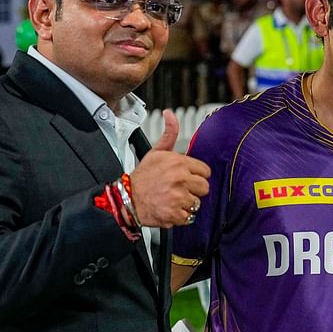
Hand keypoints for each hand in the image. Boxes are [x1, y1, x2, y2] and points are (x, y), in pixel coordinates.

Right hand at [130, 110, 210, 227]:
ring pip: (197, 203)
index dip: (195, 175)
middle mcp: (180, 179)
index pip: (205, 171)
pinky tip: (170, 208)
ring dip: (187, 203)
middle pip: (204, 187)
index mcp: (179, 163)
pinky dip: (180, 216)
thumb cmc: (143, 177)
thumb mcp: (156, 152)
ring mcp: (178, 197)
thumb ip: (169, 133)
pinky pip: (189, 217)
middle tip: (179, 189)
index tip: (185, 177)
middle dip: (193, 189)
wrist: (126, 199)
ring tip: (172, 198)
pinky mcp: (175, 214)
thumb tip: (170, 114)